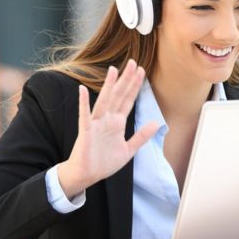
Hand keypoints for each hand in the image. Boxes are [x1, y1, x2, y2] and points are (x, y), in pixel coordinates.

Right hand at [57, 60, 158, 196]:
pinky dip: (83, 103)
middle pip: (119, 96)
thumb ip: (141, 136)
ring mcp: (96, 124)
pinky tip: (82, 90)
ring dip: (109, 86)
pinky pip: (84, 116)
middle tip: (134, 63)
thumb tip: (156, 123)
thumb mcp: (128, 150)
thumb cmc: (104, 162)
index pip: (128, 100)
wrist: (87, 176)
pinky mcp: (86, 132)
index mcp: (117, 123)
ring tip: (114, 70)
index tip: (142, 71)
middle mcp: (107, 120)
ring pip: (104, 101)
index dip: (135, 86)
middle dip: (126, 80)